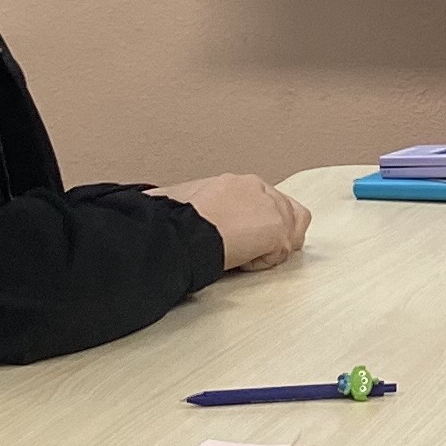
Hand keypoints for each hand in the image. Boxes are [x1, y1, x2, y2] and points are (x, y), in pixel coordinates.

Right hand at [167, 174, 310, 272]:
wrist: (183, 230)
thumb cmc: (173, 219)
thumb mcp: (179, 199)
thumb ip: (185, 201)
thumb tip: (153, 200)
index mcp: (237, 182)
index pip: (266, 199)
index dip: (259, 221)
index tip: (244, 235)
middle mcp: (259, 189)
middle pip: (289, 212)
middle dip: (275, 233)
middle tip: (253, 250)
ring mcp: (272, 208)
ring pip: (292, 232)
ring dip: (273, 248)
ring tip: (248, 257)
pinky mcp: (277, 230)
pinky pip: (279, 254)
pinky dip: (261, 263)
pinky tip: (241, 262)